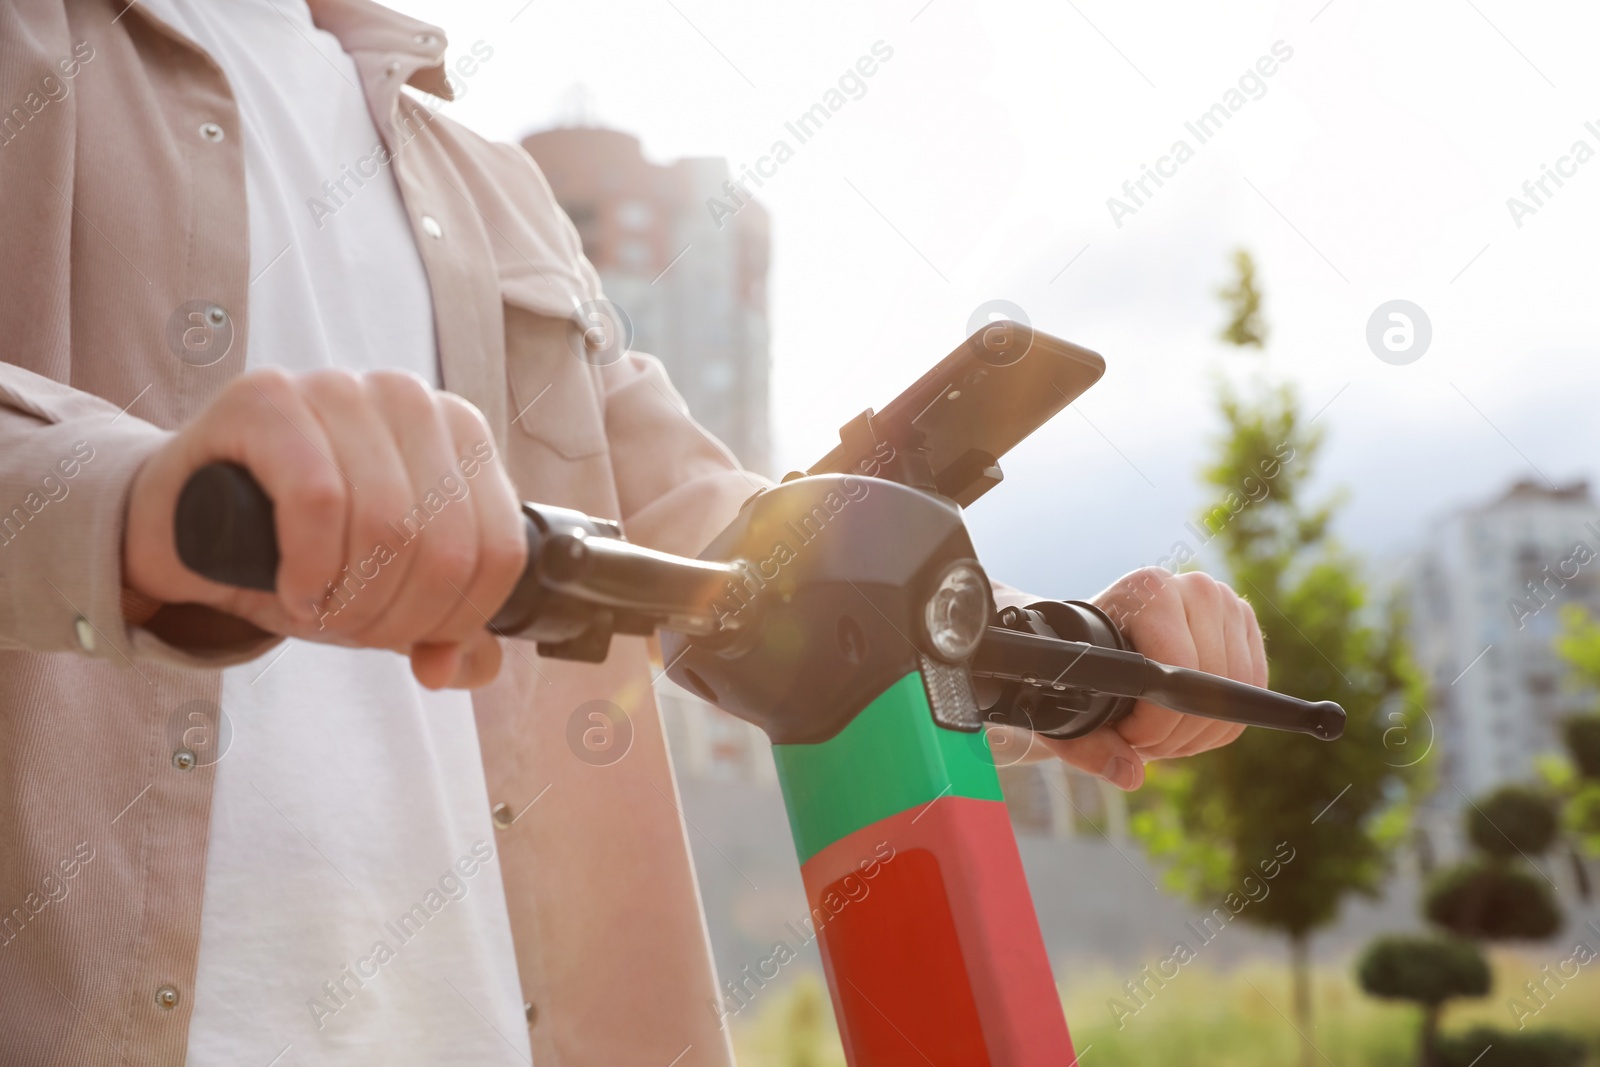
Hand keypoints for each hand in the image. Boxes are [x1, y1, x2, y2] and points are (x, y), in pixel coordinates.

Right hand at [124, 368, 527, 688]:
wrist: (183, 522)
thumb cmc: (299, 551)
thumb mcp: (386, 595)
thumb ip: (445, 631)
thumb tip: (467, 667)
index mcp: (461, 433)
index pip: (499, 549)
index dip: (457, 619)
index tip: (408, 640)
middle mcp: (410, 398)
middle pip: (445, 546)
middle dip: (397, 616)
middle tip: (349, 630)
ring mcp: (339, 388)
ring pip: (387, 526)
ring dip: (349, 600)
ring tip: (316, 610)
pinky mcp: (268, 398)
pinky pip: (318, 500)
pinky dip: (308, 568)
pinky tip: (291, 590)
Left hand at [1040, 567, 1264, 790]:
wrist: (1096, 636)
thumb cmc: (1081, 668)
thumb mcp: (1069, 707)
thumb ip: (1089, 746)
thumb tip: (1129, 774)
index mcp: (1150, 589)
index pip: (1178, 673)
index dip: (1154, 723)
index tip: (1125, 735)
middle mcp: (1196, 588)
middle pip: (1211, 690)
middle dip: (1174, 734)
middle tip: (1139, 741)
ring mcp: (1228, 605)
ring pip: (1234, 700)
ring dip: (1196, 733)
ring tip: (1156, 730)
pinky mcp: (1247, 628)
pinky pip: (1252, 696)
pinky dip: (1219, 723)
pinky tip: (1182, 718)